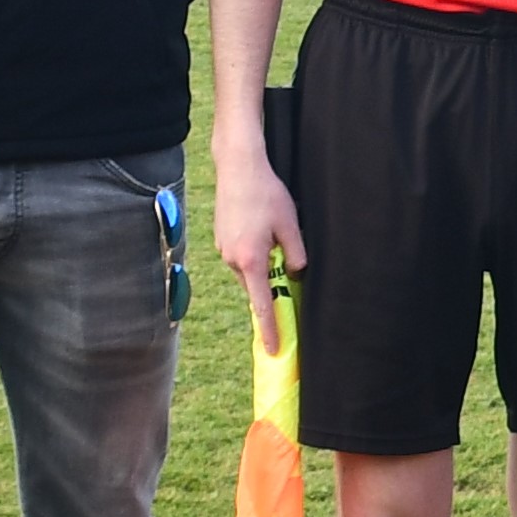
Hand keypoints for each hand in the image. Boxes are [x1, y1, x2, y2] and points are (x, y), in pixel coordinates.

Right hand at [213, 130, 305, 335]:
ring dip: (263, 264)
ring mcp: (223, 249)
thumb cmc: (266, 194)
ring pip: (248, 270)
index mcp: (251, 261)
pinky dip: (253, 253)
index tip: (273, 348)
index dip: (269, 328)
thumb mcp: (290, 225)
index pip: (262, 305)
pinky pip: (240, 256)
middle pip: (255, 287)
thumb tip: (296, 273)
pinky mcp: (221, 239)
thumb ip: (296, 255)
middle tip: (286, 267)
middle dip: (270, 285)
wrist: (238, 167)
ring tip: (272, 232)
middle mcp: (233, 260)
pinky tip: (261, 228)